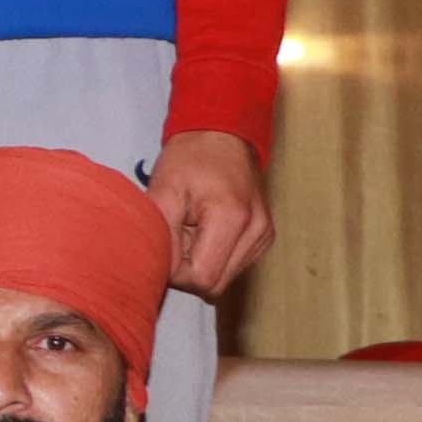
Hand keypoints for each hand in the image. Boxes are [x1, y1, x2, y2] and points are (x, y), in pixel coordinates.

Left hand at [152, 126, 271, 296]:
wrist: (222, 136)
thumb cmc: (189, 159)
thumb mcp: (163, 192)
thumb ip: (159, 236)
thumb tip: (157, 273)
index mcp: (234, 219)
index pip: (201, 278)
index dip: (174, 271)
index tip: (161, 245)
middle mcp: (257, 232)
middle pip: (214, 284)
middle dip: (185, 269)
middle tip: (174, 235)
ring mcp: (264, 237)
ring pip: (222, 279)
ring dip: (198, 262)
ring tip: (189, 228)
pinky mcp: (263, 238)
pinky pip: (231, 266)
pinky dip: (212, 256)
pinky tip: (203, 231)